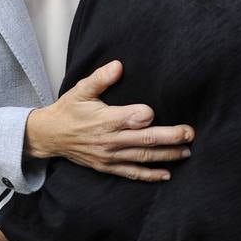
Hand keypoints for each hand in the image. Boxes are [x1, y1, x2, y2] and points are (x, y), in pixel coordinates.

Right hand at [25, 60, 193, 181]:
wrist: (50, 136)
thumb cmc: (68, 110)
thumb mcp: (80, 90)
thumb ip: (100, 78)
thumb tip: (118, 66)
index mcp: (105, 120)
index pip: (131, 119)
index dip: (145, 115)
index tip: (155, 111)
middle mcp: (109, 140)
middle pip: (145, 140)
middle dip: (171, 137)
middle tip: (190, 134)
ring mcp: (109, 156)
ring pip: (143, 157)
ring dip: (167, 155)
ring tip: (186, 151)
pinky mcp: (107, 166)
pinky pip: (132, 173)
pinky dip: (150, 175)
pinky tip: (166, 174)